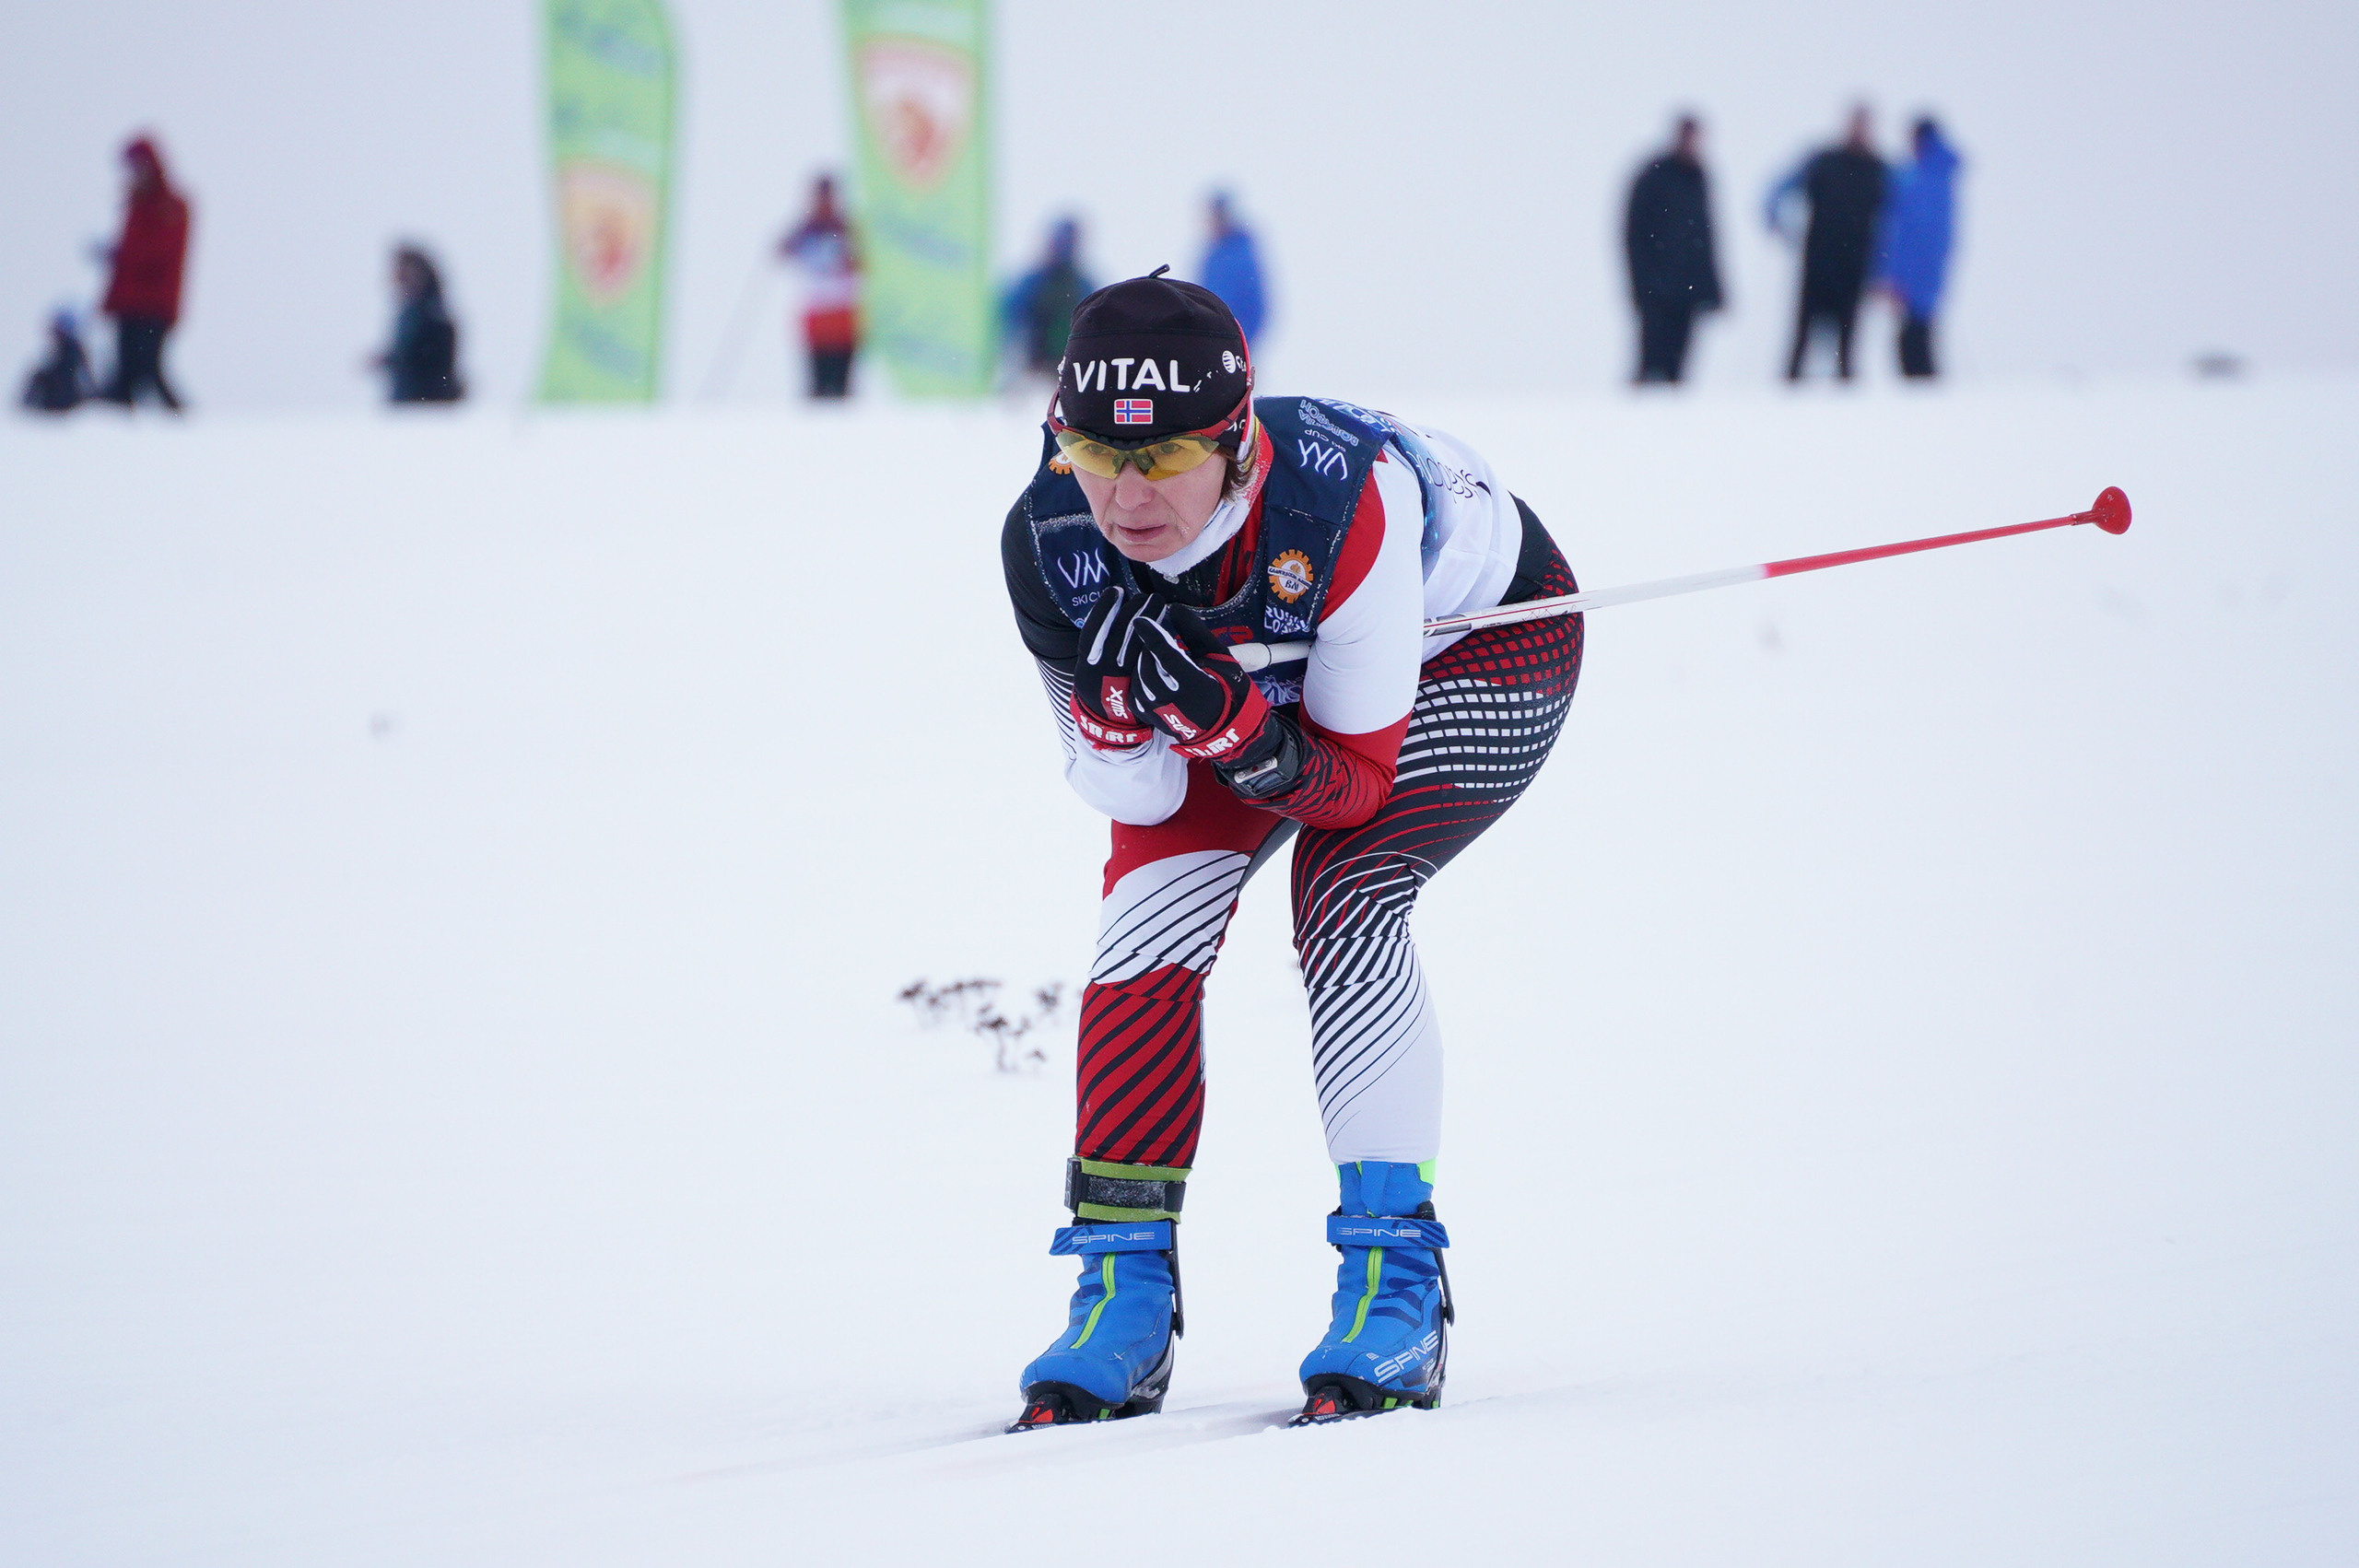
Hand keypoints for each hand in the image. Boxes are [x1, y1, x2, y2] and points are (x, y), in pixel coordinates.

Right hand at [1070, 585, 1154, 751]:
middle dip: (1131, 613)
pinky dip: (1157, 646)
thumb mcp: (1097, 671)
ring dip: (1147, 624)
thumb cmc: (1108, 692)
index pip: (1092, 635)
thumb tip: (1111, 613)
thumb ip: (1102, 646)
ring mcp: (1118, 689)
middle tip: (1146, 595)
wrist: (1115, 731)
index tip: (1116, 590)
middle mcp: (1098, 680)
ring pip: (1133, 650)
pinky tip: (1167, 628)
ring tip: (1158, 604)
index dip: (1103, 611)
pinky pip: (1149, 666)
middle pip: (1114, 639)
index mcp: (1086, 671)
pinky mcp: (1140, 695)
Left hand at [1127, 601, 1270, 761]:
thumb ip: (1195, 632)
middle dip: (1144, 648)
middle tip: (1147, 636)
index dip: (1151, 635)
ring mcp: (1160, 713)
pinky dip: (1137, 680)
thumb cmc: (1226, 687)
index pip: (1165, 654)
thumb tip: (1175, 608)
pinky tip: (1145, 670)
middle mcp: (1173, 700)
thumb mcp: (1218, 656)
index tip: (1140, 619)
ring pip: (1138, 681)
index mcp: (1194, 683)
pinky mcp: (1152, 720)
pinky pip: (1135, 696)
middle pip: (1147, 667)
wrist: (1226, 725)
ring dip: (1140, 663)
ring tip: (1148, 652)